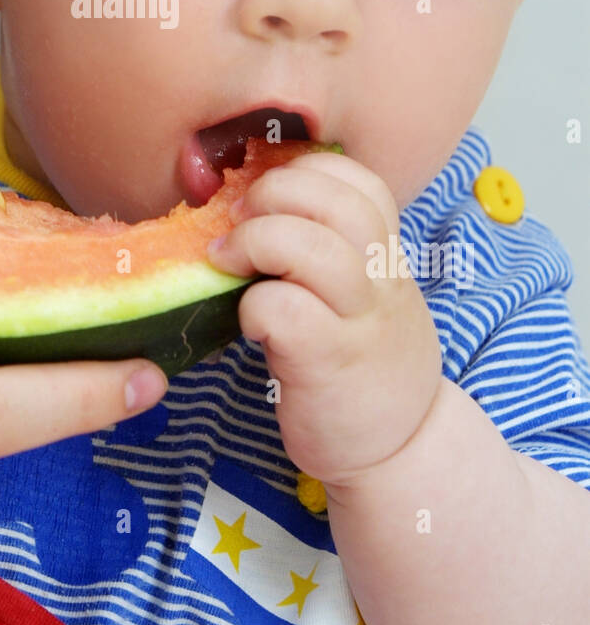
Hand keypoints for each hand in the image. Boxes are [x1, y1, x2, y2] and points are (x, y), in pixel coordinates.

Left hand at [206, 150, 442, 493]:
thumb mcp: (363, 297)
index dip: (307, 172)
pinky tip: (249, 323)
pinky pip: (285, 309)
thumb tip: (248, 207)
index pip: (361, 181)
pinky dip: (255, 304)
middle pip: (339, 202)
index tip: (269, 194)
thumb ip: (327, 253)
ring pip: (313, 247)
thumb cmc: (361, 364)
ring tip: (226, 260)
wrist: (399, 452)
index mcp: (387, 256)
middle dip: (276, 193)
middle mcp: (382, 281)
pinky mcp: (329, 363)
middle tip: (239, 218)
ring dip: (256, 241)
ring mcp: (360, 322)